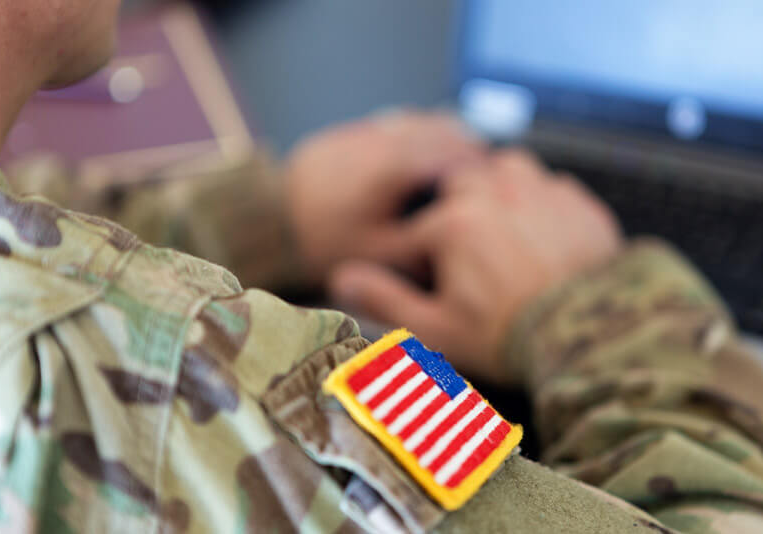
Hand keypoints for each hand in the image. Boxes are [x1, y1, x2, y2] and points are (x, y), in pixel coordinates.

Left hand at [284, 111, 485, 283]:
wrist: (266, 225)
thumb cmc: (324, 245)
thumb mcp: (380, 255)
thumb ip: (426, 242)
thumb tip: (462, 235)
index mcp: (392, 168)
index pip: (451, 153)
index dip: (478, 166)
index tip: (496, 180)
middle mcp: (379, 141)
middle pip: (437, 129)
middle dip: (465, 146)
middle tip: (486, 166)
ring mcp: (359, 134)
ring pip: (414, 122)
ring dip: (441, 135)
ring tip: (460, 156)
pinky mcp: (343, 136)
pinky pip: (389, 124)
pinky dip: (413, 134)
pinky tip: (420, 153)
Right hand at [329, 150, 622, 383]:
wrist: (594, 337)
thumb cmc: (510, 337)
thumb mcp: (437, 329)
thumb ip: (385, 299)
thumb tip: (341, 279)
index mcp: (454, 225)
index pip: (418, 232)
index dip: (418, 260)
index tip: (432, 282)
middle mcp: (496, 194)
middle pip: (460, 185)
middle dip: (455, 211)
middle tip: (466, 251)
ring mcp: (542, 193)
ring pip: (508, 168)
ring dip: (498, 188)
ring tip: (502, 227)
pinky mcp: (579, 203)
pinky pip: (552, 185)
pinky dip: (541, 201)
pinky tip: (544, 235)